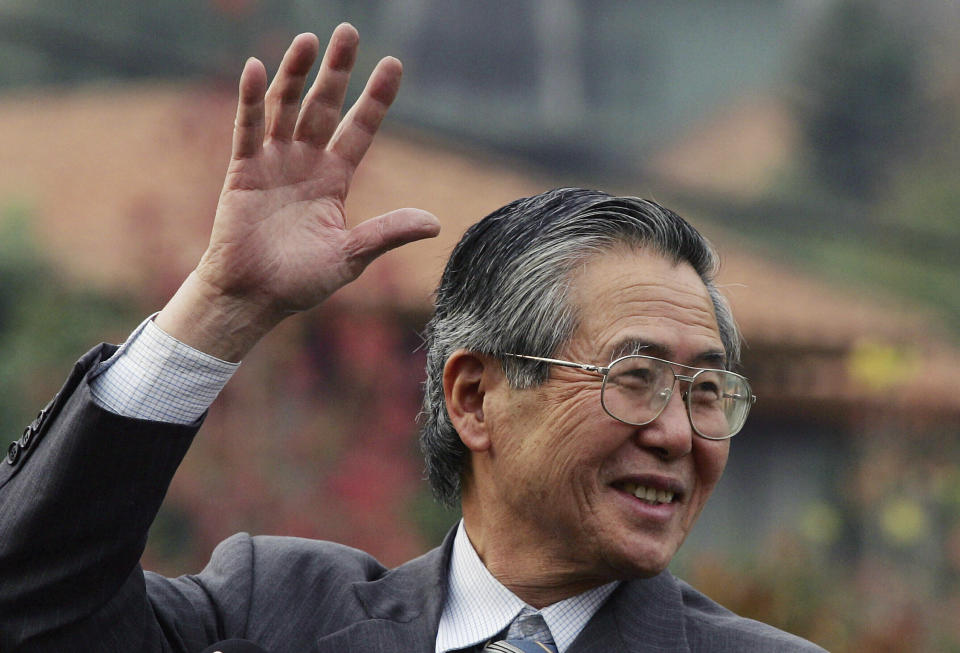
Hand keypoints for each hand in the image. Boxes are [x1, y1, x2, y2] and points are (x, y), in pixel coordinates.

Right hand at [156, 25, 438, 359]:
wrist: (253, 298)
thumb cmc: (301, 281)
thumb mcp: (351, 256)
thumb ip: (386, 234)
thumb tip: (436, 223)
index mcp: (333, 180)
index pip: (359, 130)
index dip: (375, 99)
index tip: (393, 64)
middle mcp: (304, 163)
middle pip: (324, 107)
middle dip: (337, 71)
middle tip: (349, 31)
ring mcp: (272, 163)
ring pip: (286, 108)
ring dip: (296, 74)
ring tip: (309, 39)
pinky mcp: (242, 171)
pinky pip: (247, 129)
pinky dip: (250, 100)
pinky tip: (254, 67)